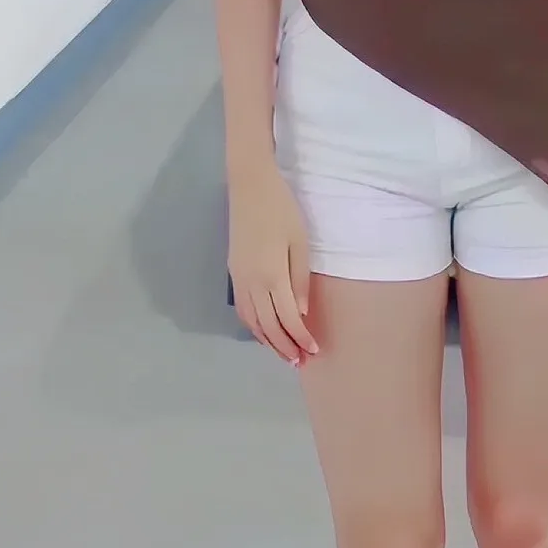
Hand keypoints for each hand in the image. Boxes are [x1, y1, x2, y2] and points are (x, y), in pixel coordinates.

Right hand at [228, 166, 318, 366]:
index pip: (287, 319)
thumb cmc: (281, 209)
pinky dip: (254, 326)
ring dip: (268, 341)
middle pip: (267, 326)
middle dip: (284, 347)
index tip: (314, 350)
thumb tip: (300, 313)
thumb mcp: (299, 241)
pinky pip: (243, 310)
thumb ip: (299, 279)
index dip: (300, 338)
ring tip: (284, 353)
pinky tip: (264, 331)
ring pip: (252, 322)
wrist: (250, 186)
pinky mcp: (233, 272)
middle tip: (300, 362)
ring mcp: (239, 279)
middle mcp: (251, 283)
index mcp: (271, 276)